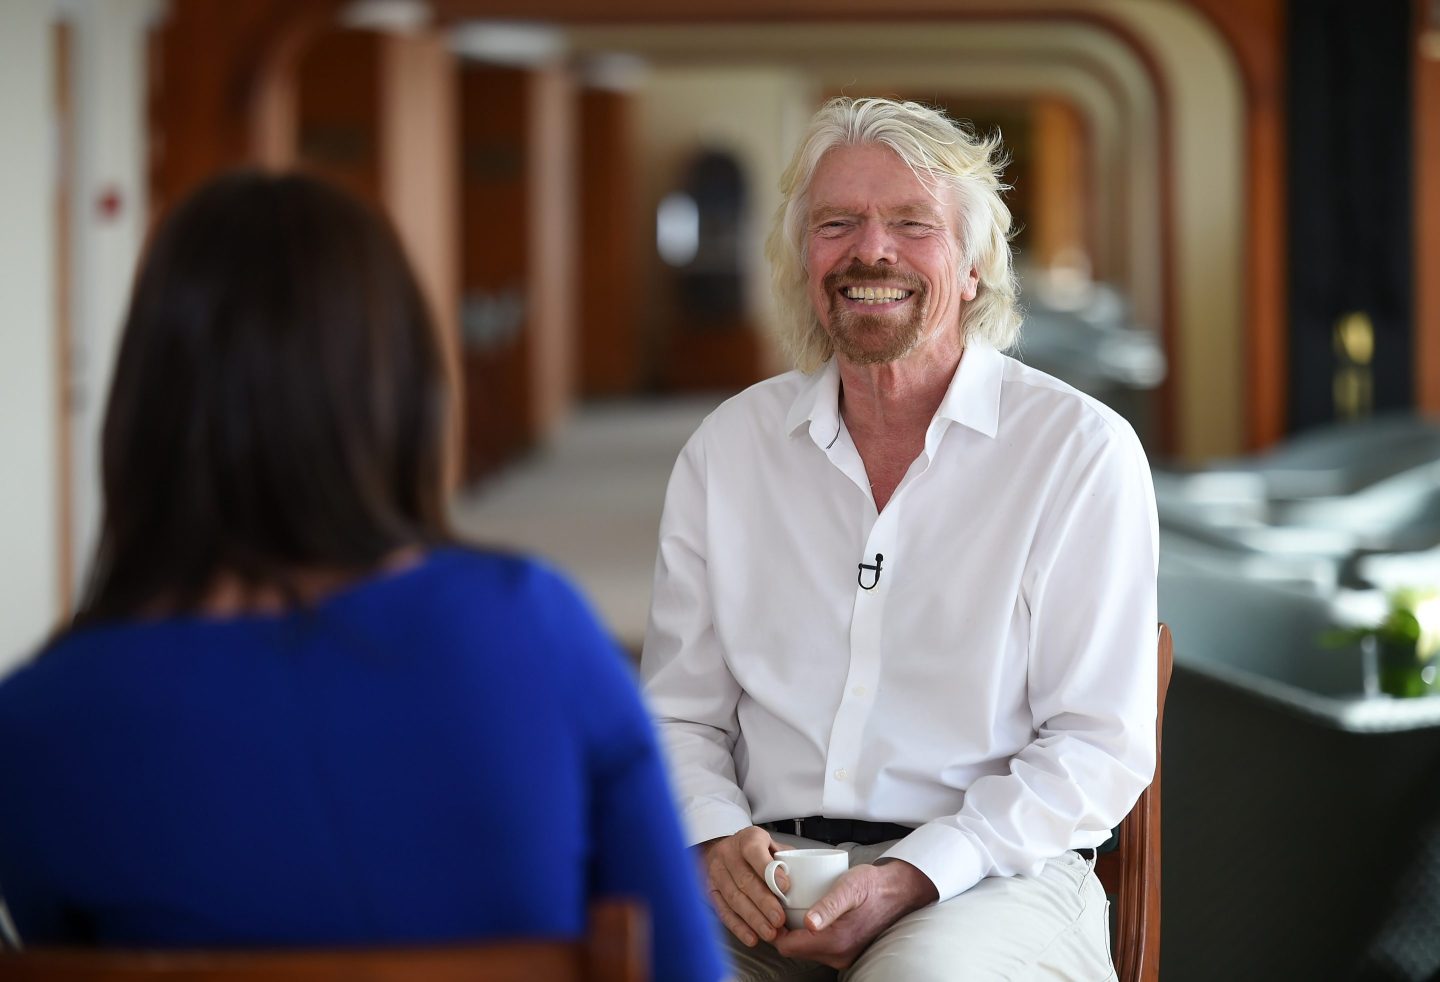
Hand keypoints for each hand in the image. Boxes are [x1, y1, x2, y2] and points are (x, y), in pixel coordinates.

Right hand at [695, 826, 786, 946]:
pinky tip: (751, 937)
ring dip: (753, 919)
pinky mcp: (710, 891)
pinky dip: (738, 927)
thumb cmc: (755, 851)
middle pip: (745, 880)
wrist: (723, 851)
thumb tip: (804, 881)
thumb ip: (785, 860)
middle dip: (764, 903)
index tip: (785, 888)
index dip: (769, 871)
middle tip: (779, 919)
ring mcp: (716, 873)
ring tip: (770, 933)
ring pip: (734, 898)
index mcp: (747, 839)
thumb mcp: (771, 845)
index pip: (755, 853)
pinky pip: (723, 911)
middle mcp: (728, 854)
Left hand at [774, 861, 937, 969]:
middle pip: (795, 949)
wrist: (897, 892)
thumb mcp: (849, 888)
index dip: (774, 929)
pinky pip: (818, 948)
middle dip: (783, 930)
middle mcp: (838, 955)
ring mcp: (843, 956)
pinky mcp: (846, 951)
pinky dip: (808, 935)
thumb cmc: (872, 886)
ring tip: (791, 908)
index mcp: (836, 942)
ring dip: (795, 933)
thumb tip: (808, 924)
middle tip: (778, 905)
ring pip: (805, 949)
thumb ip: (829, 907)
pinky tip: (808, 916)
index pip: (788, 947)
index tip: (770, 910)